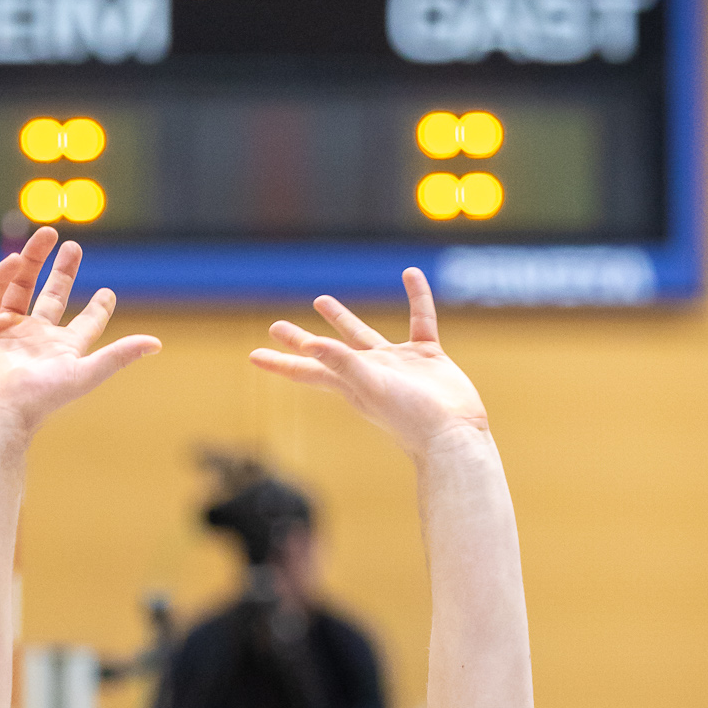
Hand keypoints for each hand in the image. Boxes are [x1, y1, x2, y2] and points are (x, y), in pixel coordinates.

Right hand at [0, 228, 159, 437]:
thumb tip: (157, 344)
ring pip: (19, 289)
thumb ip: (119, 355)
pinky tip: (14, 260)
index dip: (98, 309)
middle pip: (51, 298)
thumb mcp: (85, 373)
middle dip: (62, 272)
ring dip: (31, 261)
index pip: (85, 325)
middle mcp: (35, 339)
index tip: (108, 293)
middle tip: (73, 247)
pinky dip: (0, 278)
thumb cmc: (40, 398)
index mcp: (62, 351)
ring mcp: (5, 333)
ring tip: (47, 233)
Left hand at [249, 268, 486, 456]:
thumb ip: (341, 363)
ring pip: (363, 335)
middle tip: (276, 326)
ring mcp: (397, 365)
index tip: (253, 356)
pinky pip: (420, 319)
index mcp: (348, 383)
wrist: (453, 433)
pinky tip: (412, 274)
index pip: (305, 370)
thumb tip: (309, 345)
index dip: (280, 361)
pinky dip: (417, 297)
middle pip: (326, 351)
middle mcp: (368, 373)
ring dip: (342, 319)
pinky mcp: (426, 356)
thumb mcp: (370, 386)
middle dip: (301, 340)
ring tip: (321, 300)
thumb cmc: (409, 417)